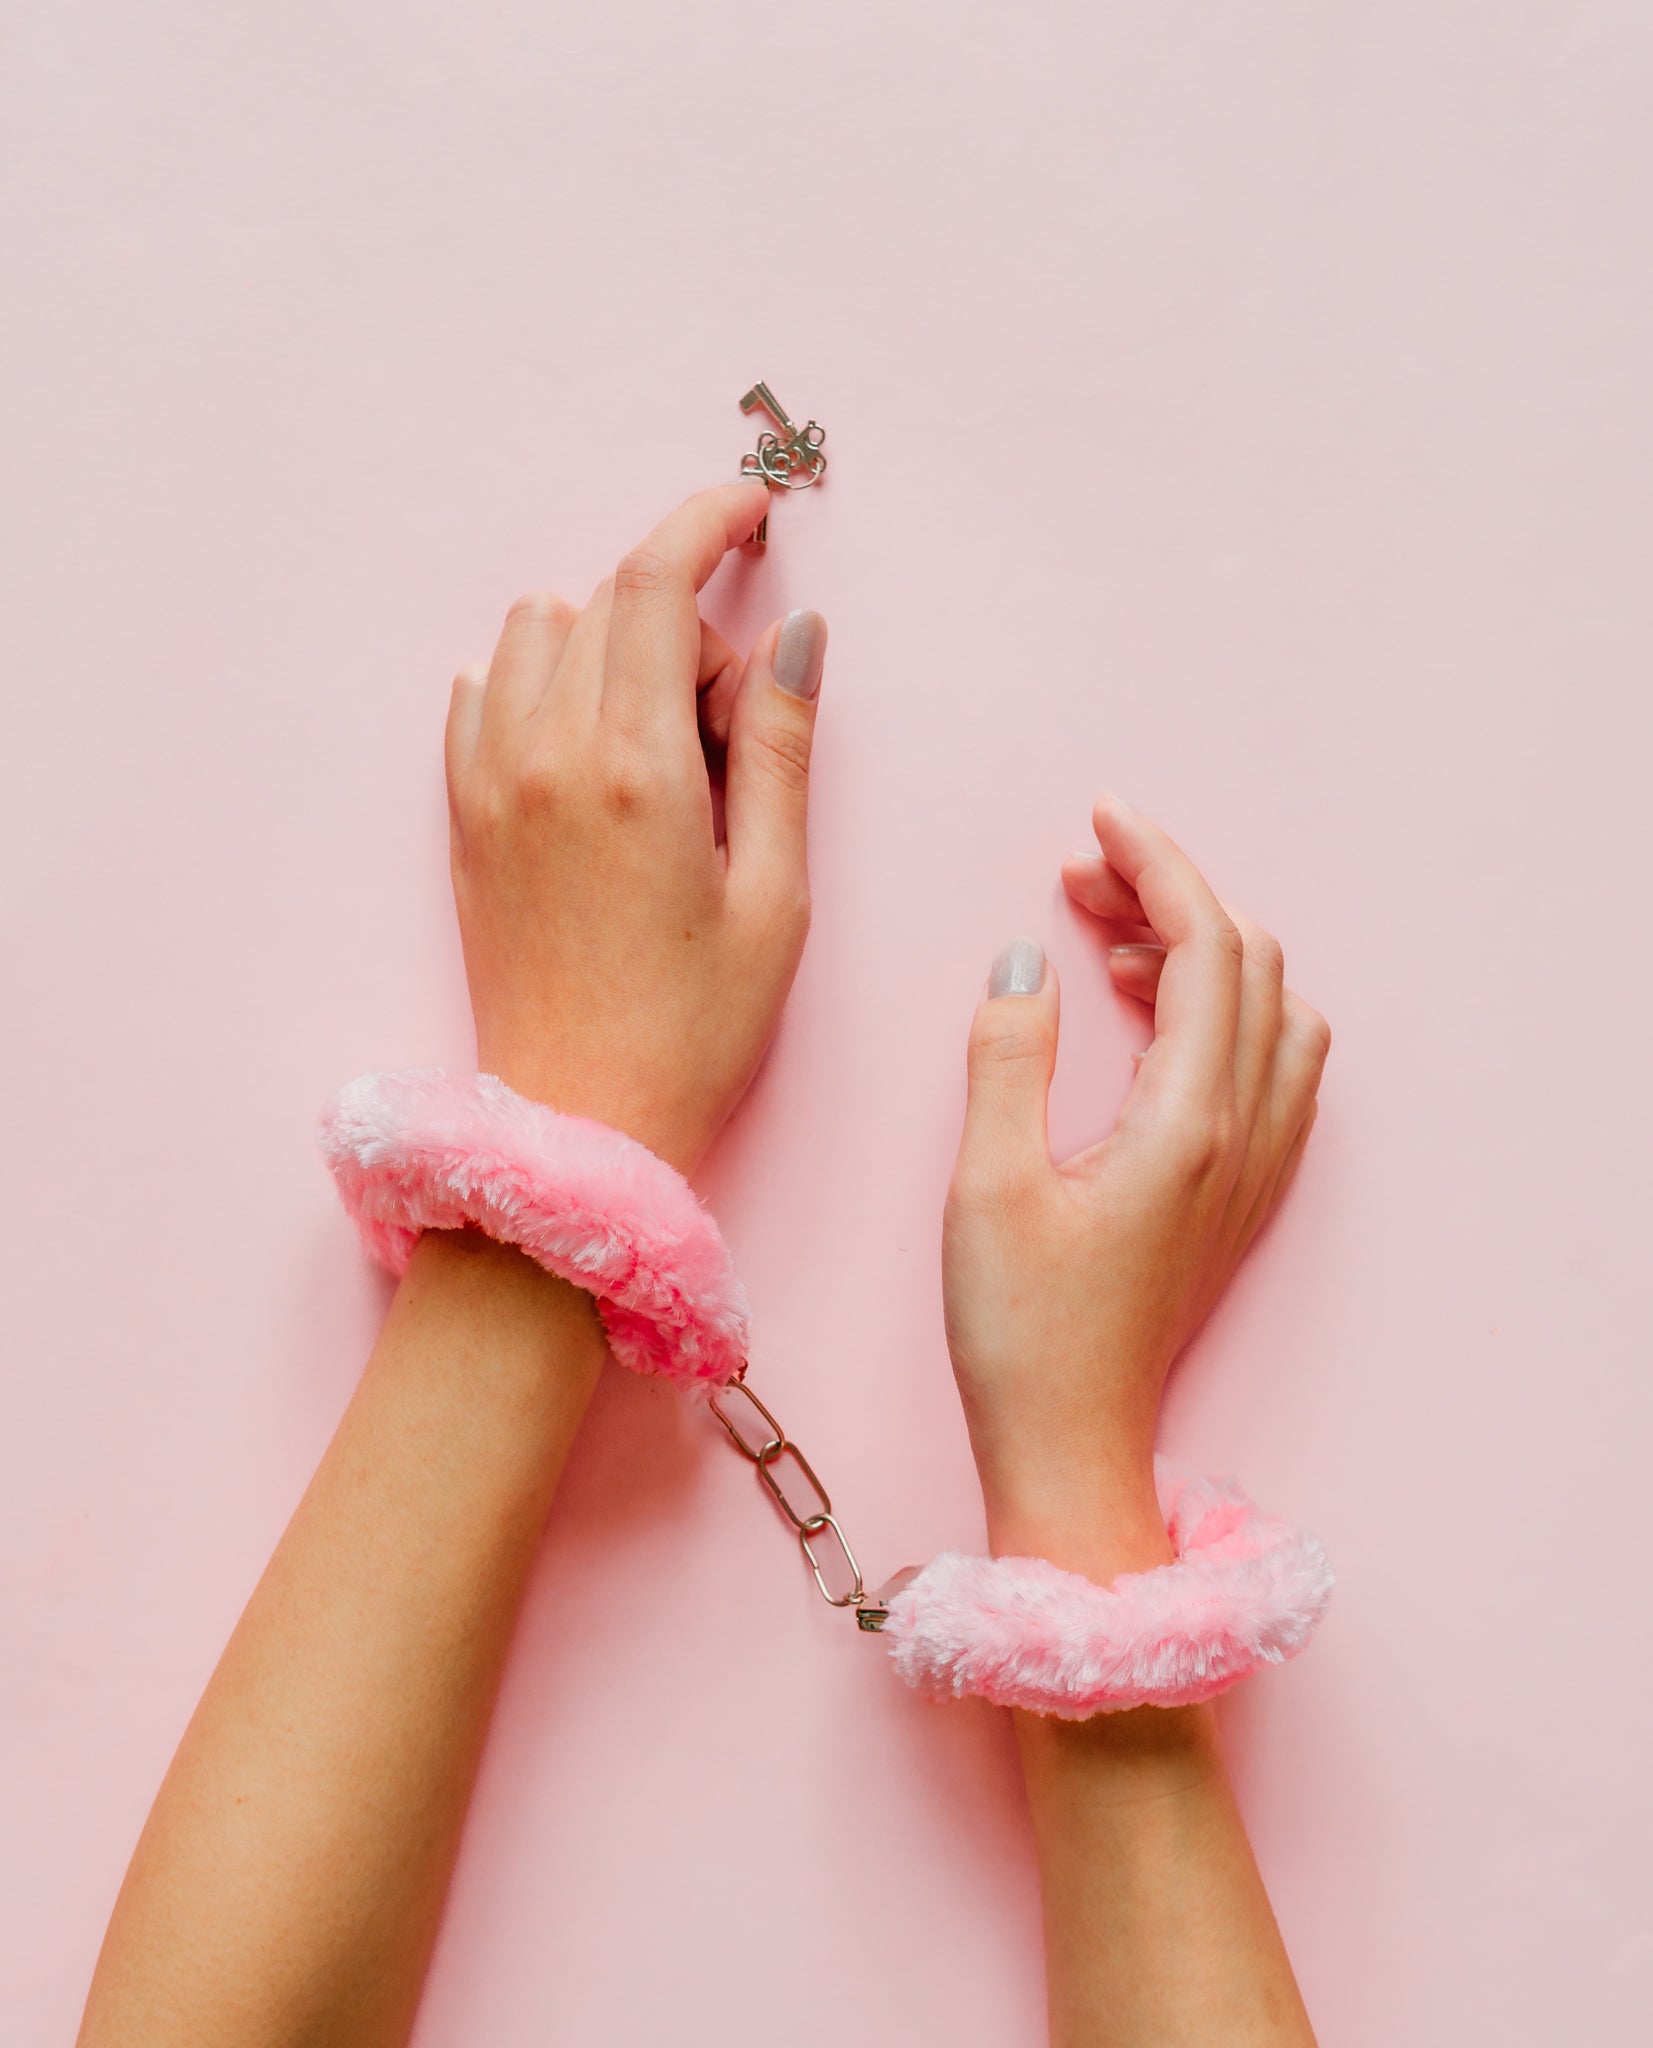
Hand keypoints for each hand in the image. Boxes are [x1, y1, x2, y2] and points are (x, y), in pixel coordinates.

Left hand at [444, 481, 827, 1173]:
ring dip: (611, 647)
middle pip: (607, 603)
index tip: (752, 509)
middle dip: (685, 622)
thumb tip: (795, 637)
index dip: (708, 521)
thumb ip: (783, 749)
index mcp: (635, 769)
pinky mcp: (463, 818)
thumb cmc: (693, 1029)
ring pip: (538, 633)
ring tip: (666, 747)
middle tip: (740, 728)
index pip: (655, 583)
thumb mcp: (774, 895)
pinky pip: (483, 693)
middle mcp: (545, 756)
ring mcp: (490, 784)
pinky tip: (591, 749)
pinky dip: (540, 684)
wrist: (578, 1126)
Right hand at [942, 793, 1329, 1579]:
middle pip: (1248, 964)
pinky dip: (1219, 1008)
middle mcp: (1244, 1135)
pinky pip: (1268, 1063)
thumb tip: (1027, 961)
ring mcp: (1254, 1166)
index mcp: (1189, 1122)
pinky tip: (1144, 1017)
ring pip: (1269, 1009)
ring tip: (1102, 944)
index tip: (1099, 822)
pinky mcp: (1239, 1193)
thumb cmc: (1021, 1331)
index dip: (1157, 865)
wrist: (1071, 1445)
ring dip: (1199, 951)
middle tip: (1078, 877)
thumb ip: (1008, 1057)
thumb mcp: (986, 1184)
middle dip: (1169, 896)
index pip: (1207, 947)